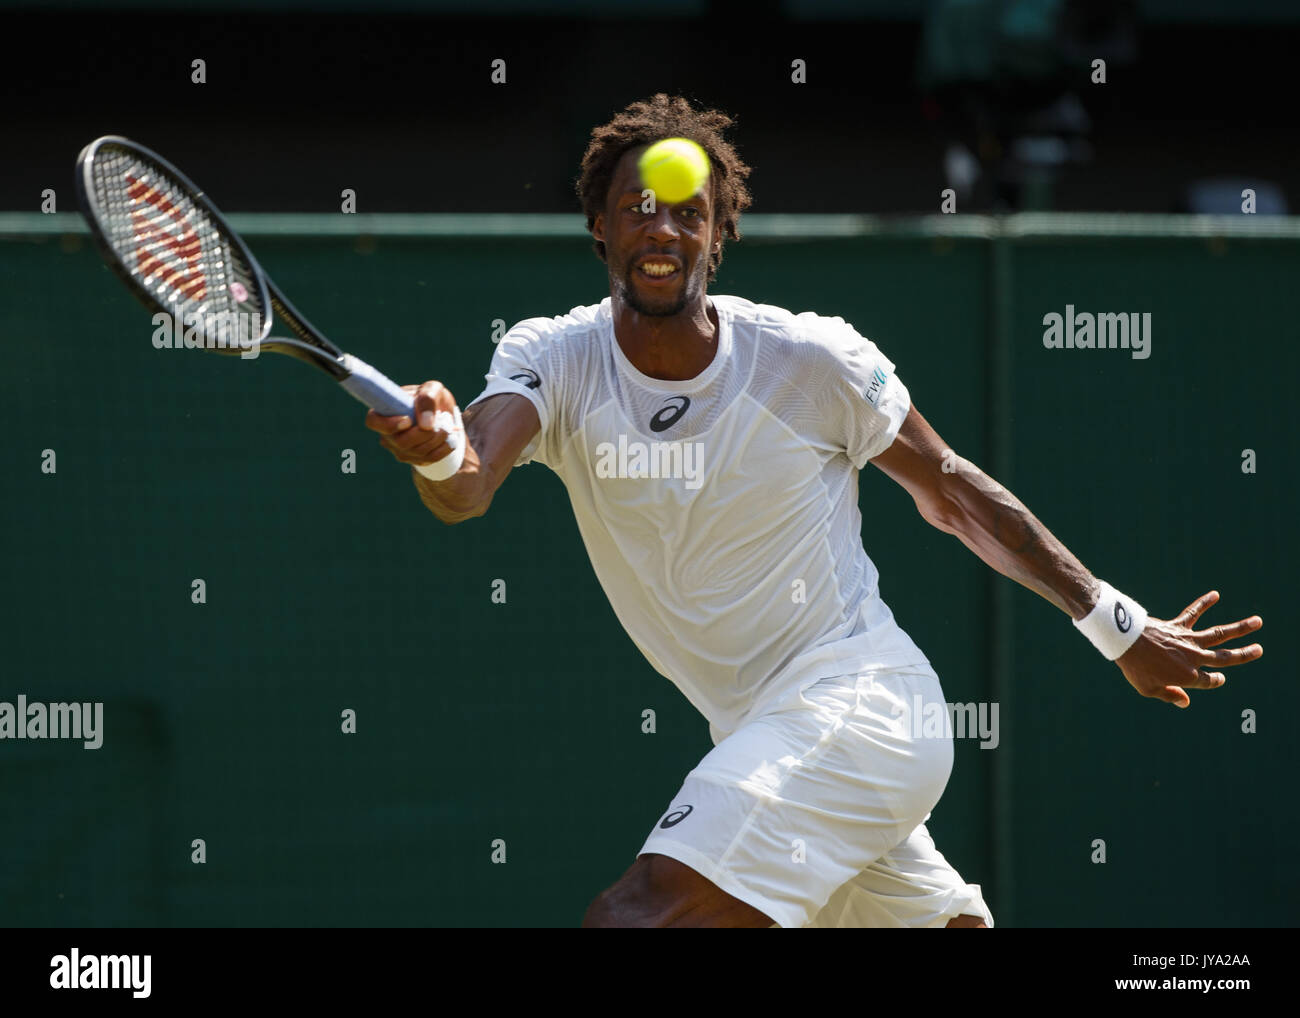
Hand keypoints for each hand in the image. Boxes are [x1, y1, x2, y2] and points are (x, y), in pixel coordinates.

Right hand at [364, 380, 459, 466]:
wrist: (444, 415)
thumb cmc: (432, 399)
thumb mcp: (433, 389)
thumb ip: (428, 399)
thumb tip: (425, 424)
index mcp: (385, 412)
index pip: (373, 422)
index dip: (388, 424)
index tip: (408, 420)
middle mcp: (387, 433)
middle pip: (401, 442)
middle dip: (425, 433)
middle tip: (442, 422)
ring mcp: (399, 449)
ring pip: (417, 452)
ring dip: (437, 439)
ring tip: (448, 427)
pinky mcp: (414, 459)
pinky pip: (429, 459)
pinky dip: (444, 449)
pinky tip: (450, 439)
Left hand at [1116, 591, 1261, 707]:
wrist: (1125, 642)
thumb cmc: (1135, 668)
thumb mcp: (1149, 689)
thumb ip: (1170, 695)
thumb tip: (1186, 702)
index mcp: (1188, 676)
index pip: (1210, 681)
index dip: (1215, 681)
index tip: (1219, 679)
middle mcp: (1193, 657)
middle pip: (1225, 657)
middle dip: (1244, 654)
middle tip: (1259, 649)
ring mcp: (1187, 640)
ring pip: (1219, 634)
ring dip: (1240, 627)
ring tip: (1257, 621)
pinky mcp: (1178, 626)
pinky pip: (1193, 613)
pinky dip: (1203, 603)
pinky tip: (1215, 594)